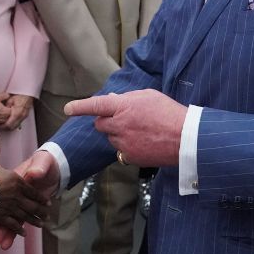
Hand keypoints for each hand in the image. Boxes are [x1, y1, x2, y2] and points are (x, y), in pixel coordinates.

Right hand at [0, 133, 48, 243]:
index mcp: (16, 181)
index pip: (32, 190)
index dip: (40, 196)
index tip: (47, 201)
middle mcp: (17, 195)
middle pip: (32, 204)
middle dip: (41, 210)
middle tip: (47, 215)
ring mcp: (11, 207)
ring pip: (26, 215)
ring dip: (34, 220)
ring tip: (41, 224)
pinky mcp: (2, 217)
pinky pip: (13, 224)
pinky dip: (18, 229)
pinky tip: (23, 233)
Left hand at [3, 94, 33, 130]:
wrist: (28, 94)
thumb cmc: (20, 95)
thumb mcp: (10, 99)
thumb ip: (6, 107)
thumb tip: (2, 112)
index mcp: (17, 112)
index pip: (9, 124)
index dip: (2, 126)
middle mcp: (22, 116)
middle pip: (12, 127)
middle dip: (5, 128)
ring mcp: (24, 117)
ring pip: (15, 126)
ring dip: (9, 127)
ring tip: (2, 125)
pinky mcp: (24, 116)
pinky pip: (18, 124)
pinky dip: (12, 125)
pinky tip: (8, 122)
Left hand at [65, 90, 186, 166]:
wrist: (185, 138)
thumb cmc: (168, 113)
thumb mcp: (147, 96)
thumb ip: (126, 98)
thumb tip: (109, 101)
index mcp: (123, 107)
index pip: (95, 105)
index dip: (79, 107)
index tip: (68, 109)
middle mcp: (119, 125)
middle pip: (100, 124)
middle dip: (106, 121)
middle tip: (124, 119)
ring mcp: (123, 143)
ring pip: (111, 138)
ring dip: (118, 134)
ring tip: (141, 131)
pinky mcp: (129, 157)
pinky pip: (121, 151)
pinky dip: (128, 147)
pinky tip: (144, 142)